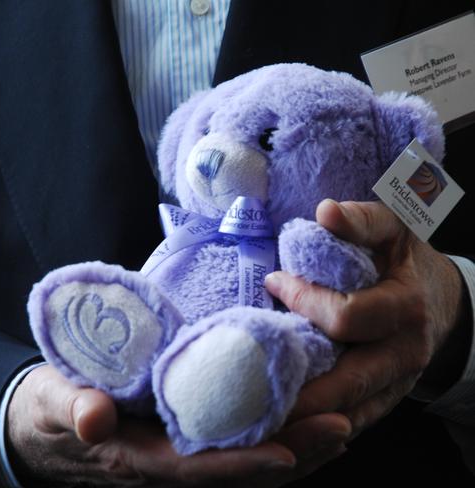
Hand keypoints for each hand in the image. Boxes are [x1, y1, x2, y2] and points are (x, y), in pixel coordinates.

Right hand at [6, 365, 351, 486]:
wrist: (48, 426)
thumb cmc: (52, 408)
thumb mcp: (53, 402)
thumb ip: (72, 408)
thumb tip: (93, 417)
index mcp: (139, 458)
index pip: (197, 469)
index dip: (243, 464)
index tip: (289, 453)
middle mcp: (168, 467)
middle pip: (237, 471)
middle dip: (292, 454)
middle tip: (341, 425)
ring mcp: (179, 460)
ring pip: (244, 464)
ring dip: (294, 449)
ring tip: (340, 425)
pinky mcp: (184, 445)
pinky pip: (235, 450)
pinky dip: (273, 440)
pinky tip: (304, 425)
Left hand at [265, 199, 466, 436]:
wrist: (442, 301)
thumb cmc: (406, 262)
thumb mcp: (394, 230)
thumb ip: (362, 220)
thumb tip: (325, 212)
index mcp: (405, 308)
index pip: (347, 316)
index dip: (305, 300)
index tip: (273, 281)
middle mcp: (403, 353)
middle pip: (347, 382)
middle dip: (298, 388)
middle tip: (248, 384)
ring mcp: (396, 383)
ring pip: (347, 413)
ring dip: (303, 421)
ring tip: (257, 419)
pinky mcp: (386, 399)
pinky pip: (353, 422)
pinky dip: (317, 429)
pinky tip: (283, 428)